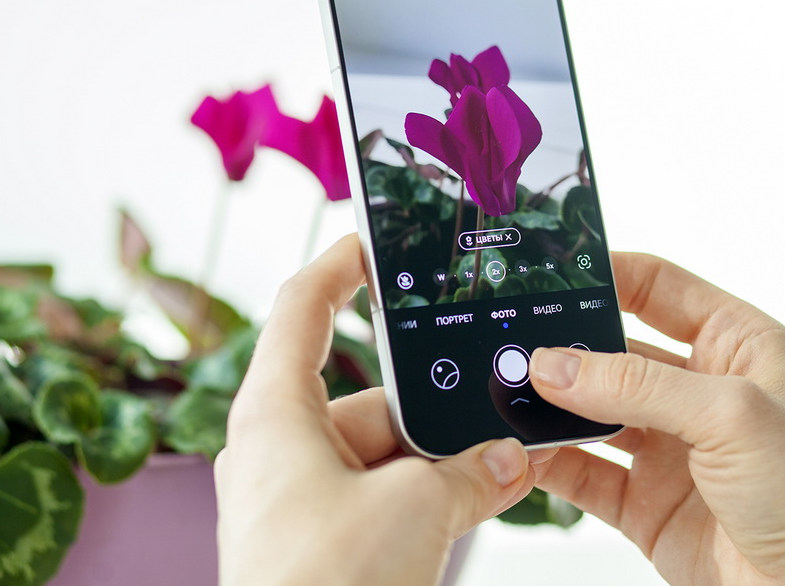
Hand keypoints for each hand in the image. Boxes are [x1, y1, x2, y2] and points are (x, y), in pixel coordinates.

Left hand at [215, 234, 534, 585]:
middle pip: (372, 394)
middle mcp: (283, 450)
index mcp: (275, 413)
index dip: (341, 264)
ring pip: (388, 454)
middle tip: (497, 397)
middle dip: (439, 404)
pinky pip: (387, 500)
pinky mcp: (326, 545)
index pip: (302, 308)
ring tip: (506, 461)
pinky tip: (488, 500)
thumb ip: (469, 473)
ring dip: (446, 461)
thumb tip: (509, 459)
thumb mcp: (413, 510)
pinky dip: (433, 499)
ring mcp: (303, 501)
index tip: (381, 239)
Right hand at [528, 252, 784, 585]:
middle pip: (614, 350)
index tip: (547, 277)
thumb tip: (555, 364)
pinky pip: (586, 471)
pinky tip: (524, 451)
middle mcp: (699, 390)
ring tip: (505, 395)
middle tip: (512, 342)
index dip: (605, 276)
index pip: (657, 287)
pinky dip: (551, 461)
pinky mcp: (648, 503)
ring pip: (592, 412)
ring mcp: (671, 448)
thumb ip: (637, 384)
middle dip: (564, 346)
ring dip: (550, 406)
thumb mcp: (730, 415)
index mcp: (736, 344)